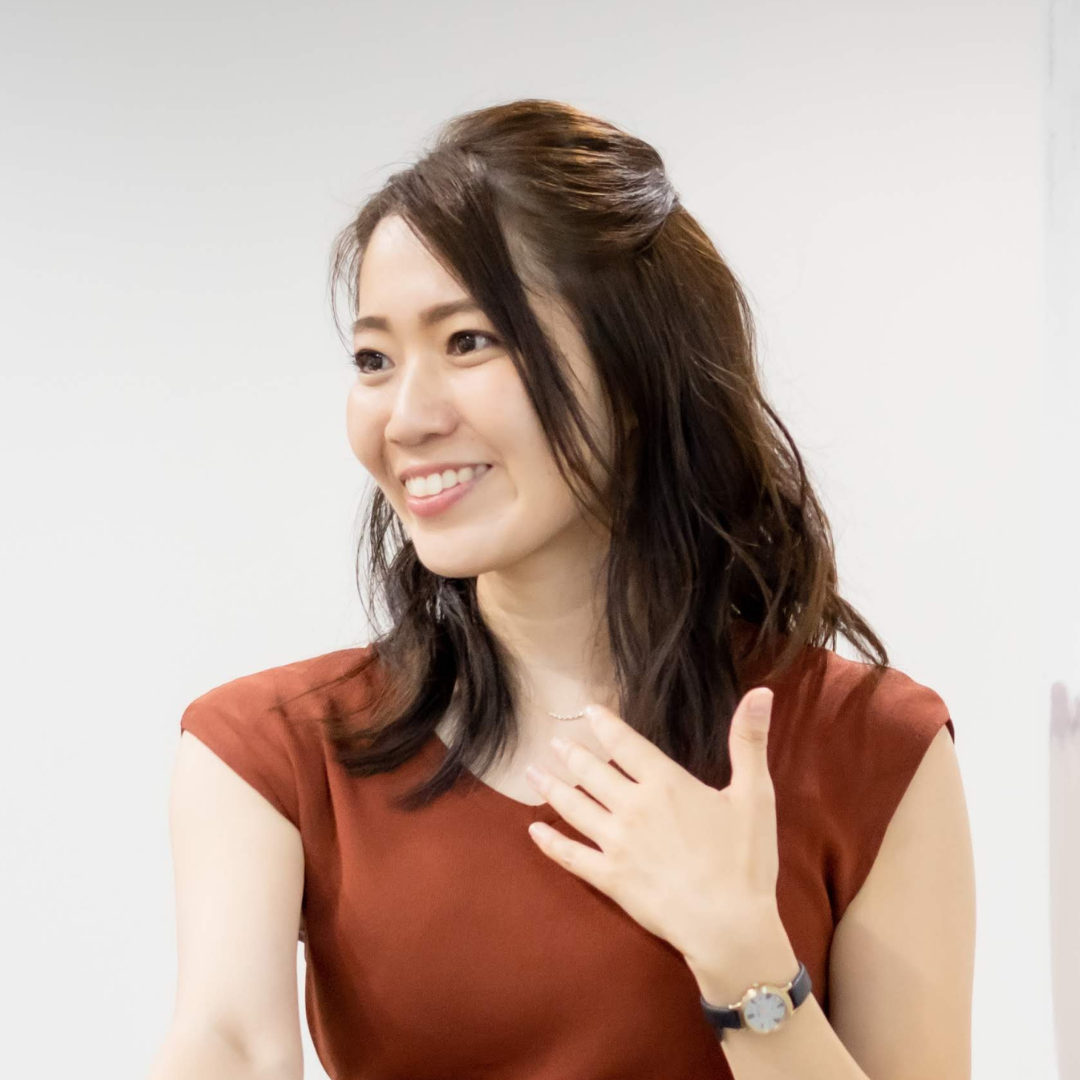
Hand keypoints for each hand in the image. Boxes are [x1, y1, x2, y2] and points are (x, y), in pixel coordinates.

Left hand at [525, 687, 787, 981]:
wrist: (729, 925)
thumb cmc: (745, 861)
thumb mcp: (755, 794)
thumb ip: (749, 741)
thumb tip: (762, 692)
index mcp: (665, 783)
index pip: (625, 743)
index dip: (604, 725)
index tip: (588, 711)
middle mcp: (633, 807)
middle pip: (592, 772)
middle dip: (572, 754)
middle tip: (555, 742)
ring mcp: (616, 843)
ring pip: (574, 807)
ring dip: (551, 787)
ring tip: (533, 772)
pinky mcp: (609, 877)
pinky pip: (570, 855)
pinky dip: (549, 842)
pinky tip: (534, 832)